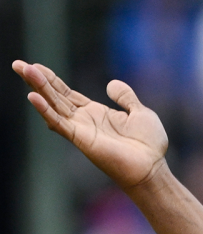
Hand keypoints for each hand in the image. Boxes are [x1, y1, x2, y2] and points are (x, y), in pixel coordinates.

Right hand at [13, 60, 167, 189]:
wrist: (152, 167)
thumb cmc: (149, 145)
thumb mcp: (140, 112)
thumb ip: (125, 97)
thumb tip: (111, 84)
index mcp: (96, 112)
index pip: (67, 93)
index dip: (52, 79)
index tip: (35, 65)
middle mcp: (84, 120)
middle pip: (55, 96)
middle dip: (37, 80)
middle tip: (18, 64)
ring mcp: (81, 129)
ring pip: (54, 105)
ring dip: (38, 88)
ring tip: (23, 71)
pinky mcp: (82, 139)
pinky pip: (60, 123)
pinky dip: (46, 110)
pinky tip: (33, 97)